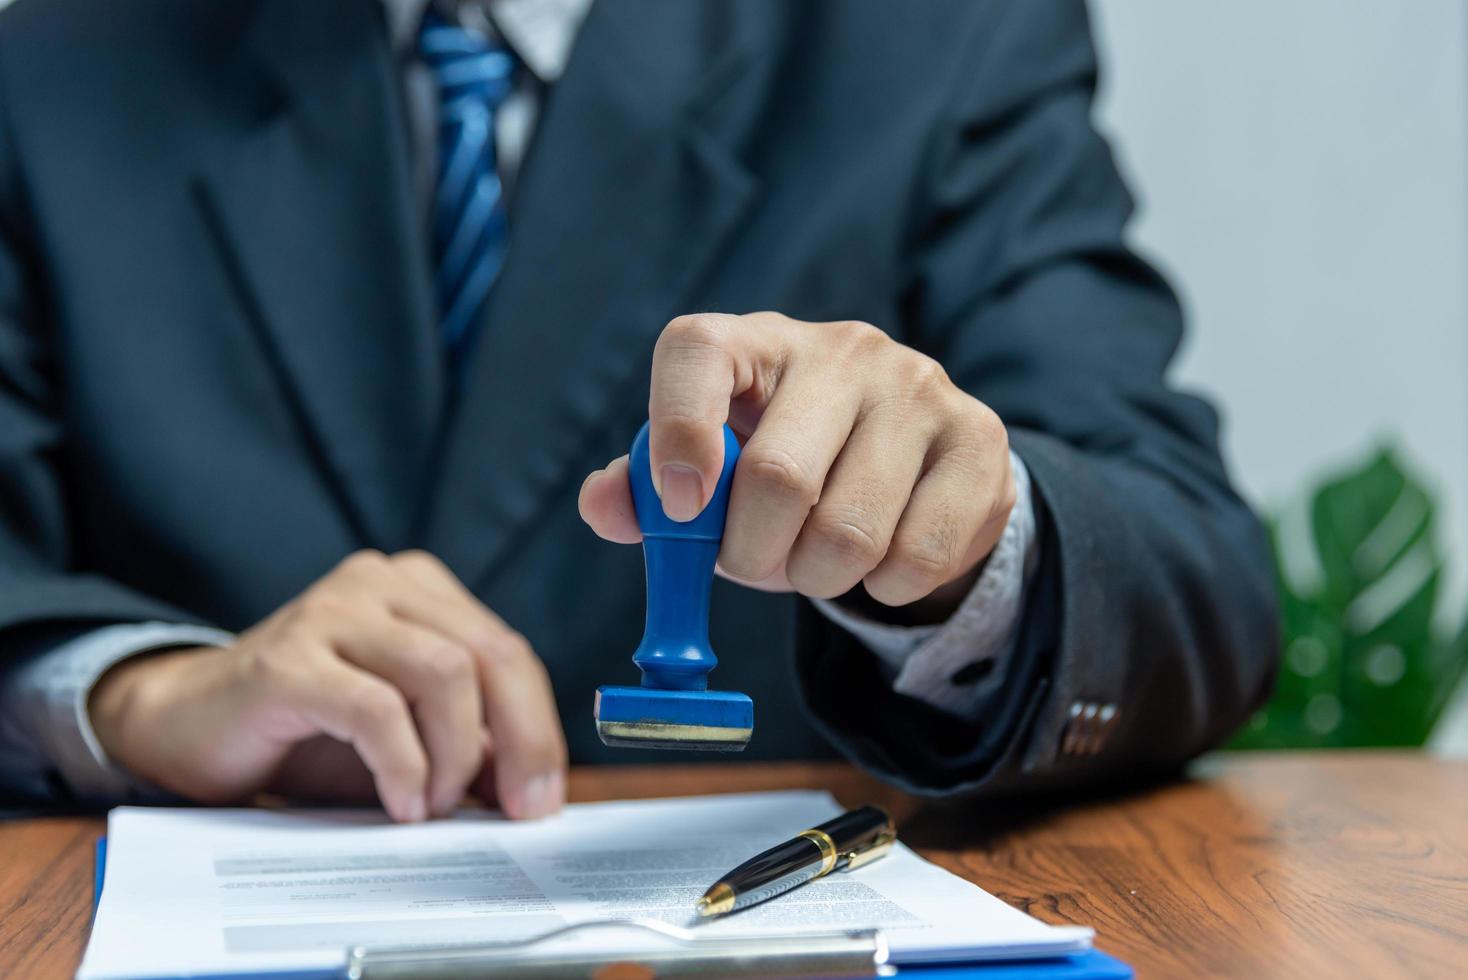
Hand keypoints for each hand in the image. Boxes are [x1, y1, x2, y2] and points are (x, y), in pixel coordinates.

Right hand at [89, 550, 566, 821]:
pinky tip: (400, 802)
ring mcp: (331, 612)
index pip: (507, 651)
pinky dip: (403, 764)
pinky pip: (376, 708)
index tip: (543, 796)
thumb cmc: (306, 730)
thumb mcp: (406, 734)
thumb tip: (535, 789)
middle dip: (520, 740)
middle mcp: (379, 583)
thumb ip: (468, 744)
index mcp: (419, 589)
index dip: (537, 727)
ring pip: (444, 672)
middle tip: (518, 809)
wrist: (187, 726)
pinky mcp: (287, 660)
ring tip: (433, 805)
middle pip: (489, 655)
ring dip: (454, 755)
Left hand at [580, 312, 1013, 611]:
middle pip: (778, 476)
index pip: (697, 352)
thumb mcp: (712, 472)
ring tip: (818, 561)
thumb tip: (605, 505)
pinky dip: (884, 588)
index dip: (676, 433)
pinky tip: (881, 560)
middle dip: (752, 554)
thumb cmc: (788, 463)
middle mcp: (843, 349)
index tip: (679, 509)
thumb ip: (645, 490)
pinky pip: (918, 556)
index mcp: (756, 342)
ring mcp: (920, 388)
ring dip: (818, 579)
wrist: (912, 461)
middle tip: (755, 564)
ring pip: (850, 532)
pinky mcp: (980, 440)